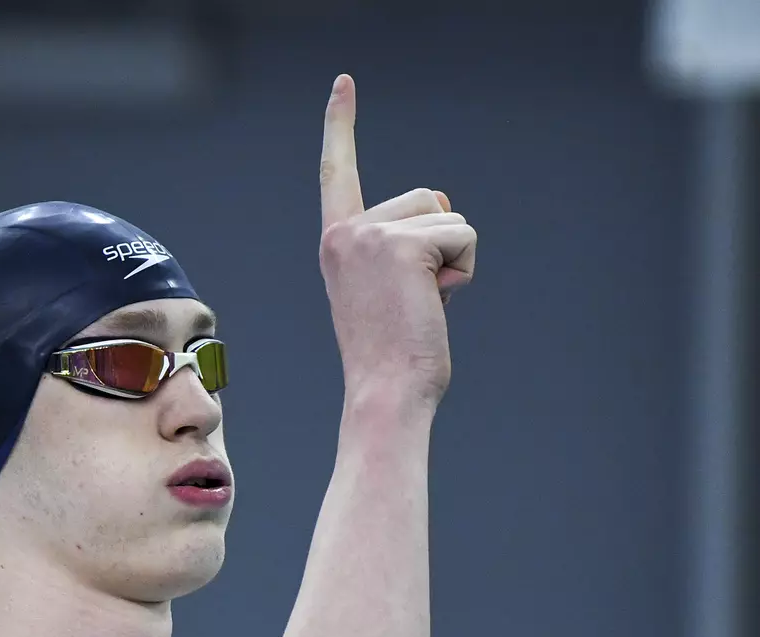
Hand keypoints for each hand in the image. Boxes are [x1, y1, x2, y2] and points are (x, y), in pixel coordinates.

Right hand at [318, 74, 475, 405]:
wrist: (385, 390)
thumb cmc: (393, 355)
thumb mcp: (389, 289)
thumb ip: (405, 248)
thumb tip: (447, 218)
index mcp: (337, 242)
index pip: (337, 172)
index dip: (341, 125)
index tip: (344, 83)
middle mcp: (346, 231)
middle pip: (427, 198)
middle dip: (440, 243)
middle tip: (415, 299)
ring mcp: (371, 235)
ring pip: (448, 217)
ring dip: (453, 259)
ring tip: (424, 303)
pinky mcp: (403, 244)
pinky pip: (463, 236)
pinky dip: (463, 269)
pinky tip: (436, 302)